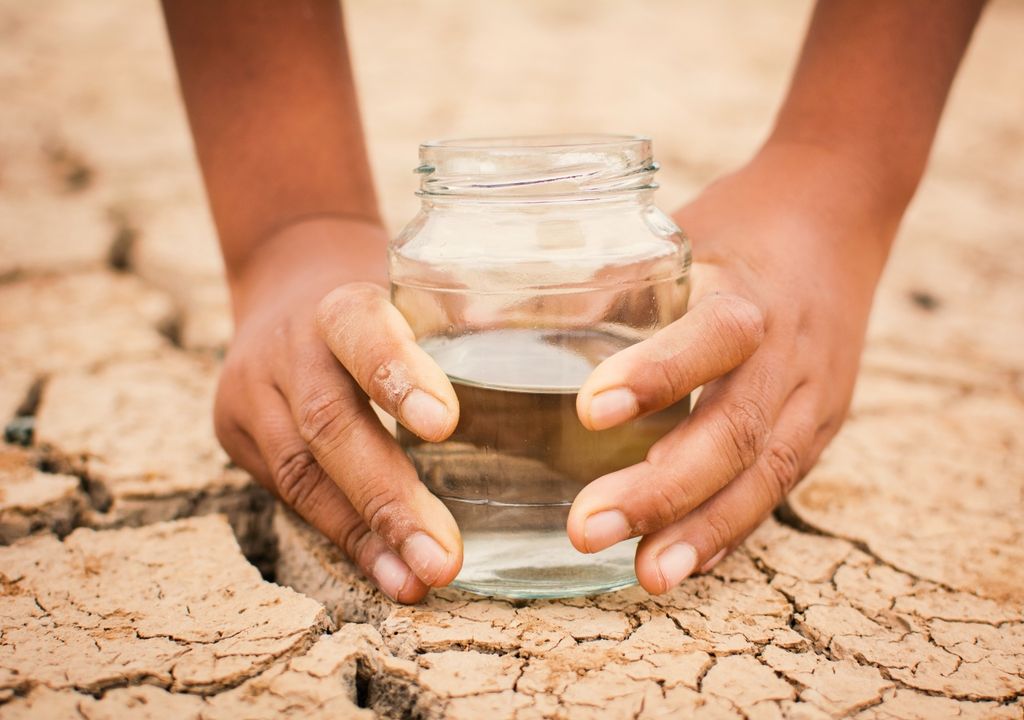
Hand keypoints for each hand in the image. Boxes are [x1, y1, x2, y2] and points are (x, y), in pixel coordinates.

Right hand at [214, 217, 462, 602]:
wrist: (285, 281)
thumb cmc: (381, 299)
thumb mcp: (418, 289)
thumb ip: (469, 325)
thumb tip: (560, 362)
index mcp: (339, 301)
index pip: (360, 331)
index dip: (396, 375)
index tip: (445, 424)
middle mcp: (288, 347)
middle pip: (329, 424)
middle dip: (389, 496)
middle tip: (444, 556)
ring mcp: (254, 394)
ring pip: (303, 475)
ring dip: (367, 537)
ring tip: (419, 580)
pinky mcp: (238, 435)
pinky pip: (292, 497)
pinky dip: (348, 539)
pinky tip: (390, 574)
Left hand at [567, 144, 892, 592]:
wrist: (838, 218)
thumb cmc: (734, 228)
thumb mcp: (673, 236)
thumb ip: (596, 282)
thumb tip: (481, 320)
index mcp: (749, 291)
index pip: (713, 336)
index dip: (658, 375)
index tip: (588, 412)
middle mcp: (789, 352)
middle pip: (735, 431)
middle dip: (662, 488)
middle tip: (585, 527)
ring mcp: (814, 397)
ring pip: (763, 475)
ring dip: (700, 530)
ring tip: (645, 575)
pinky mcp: (820, 428)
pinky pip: (777, 489)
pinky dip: (730, 530)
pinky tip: (684, 564)